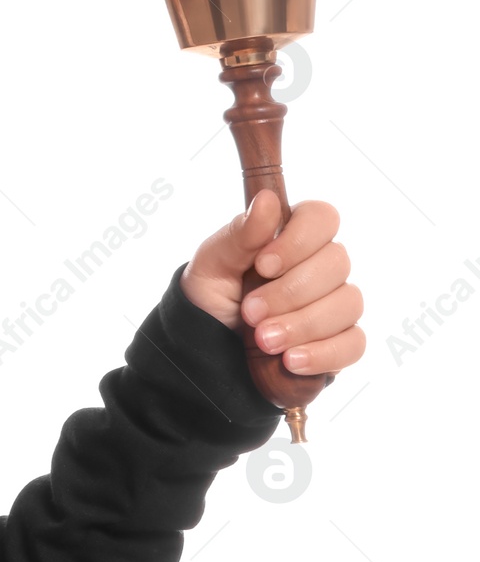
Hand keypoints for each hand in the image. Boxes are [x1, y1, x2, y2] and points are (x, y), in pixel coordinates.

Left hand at [179, 190, 364, 376]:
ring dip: (302, 325)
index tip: (263, 265)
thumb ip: (240, 235)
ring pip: (347, 304)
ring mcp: (335, 303)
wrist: (207, 346)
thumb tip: (266, 200)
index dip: (299, 240)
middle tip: (250, 312)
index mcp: (291, 236)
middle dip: (289, 292)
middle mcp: (320, 266)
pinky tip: (290, 361)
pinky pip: (353, 344)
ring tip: (263, 341)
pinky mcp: (341, 340)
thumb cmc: (212, 296)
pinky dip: (322, 354)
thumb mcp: (212, 264)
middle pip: (337, 264)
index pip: (322, 218)